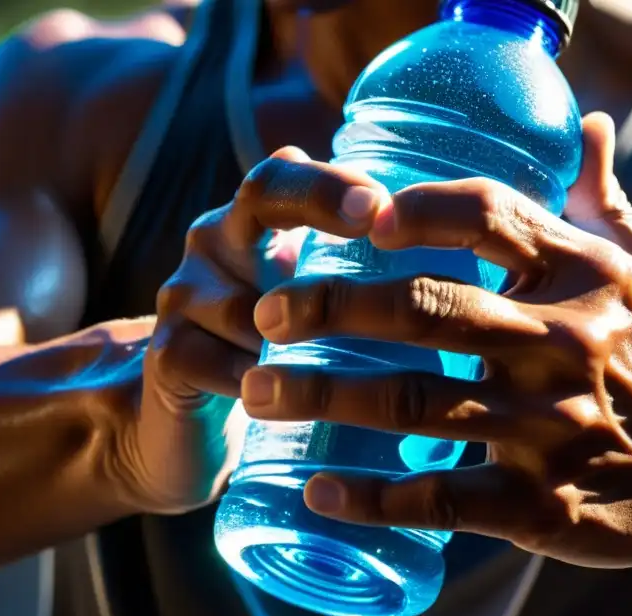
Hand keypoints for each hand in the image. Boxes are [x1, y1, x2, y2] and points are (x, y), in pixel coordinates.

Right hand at [109, 147, 387, 512]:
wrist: (196, 426)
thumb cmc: (281, 358)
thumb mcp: (322, 312)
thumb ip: (367, 282)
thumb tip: (464, 269)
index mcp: (258, 223)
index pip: (290, 174)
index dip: (335, 184)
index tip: (383, 204)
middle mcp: (218, 240)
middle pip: (261, 193)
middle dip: (320, 201)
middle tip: (372, 219)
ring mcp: (185, 294)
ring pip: (247, 303)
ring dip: (296, 337)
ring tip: (348, 370)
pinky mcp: (167, 353)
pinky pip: (219, 364)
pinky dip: (259, 385)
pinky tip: (287, 404)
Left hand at [241, 115, 631, 566]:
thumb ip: (604, 199)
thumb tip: (586, 121)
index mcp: (586, 274)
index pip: (484, 215)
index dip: (408, 208)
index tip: (353, 217)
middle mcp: (564, 344)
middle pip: (422, 310)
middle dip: (329, 306)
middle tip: (266, 312)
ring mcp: (551, 429)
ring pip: (410, 405)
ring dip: (321, 396)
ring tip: (257, 391)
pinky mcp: (544, 506)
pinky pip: (439, 501)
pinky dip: (370, 498)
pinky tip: (317, 488)